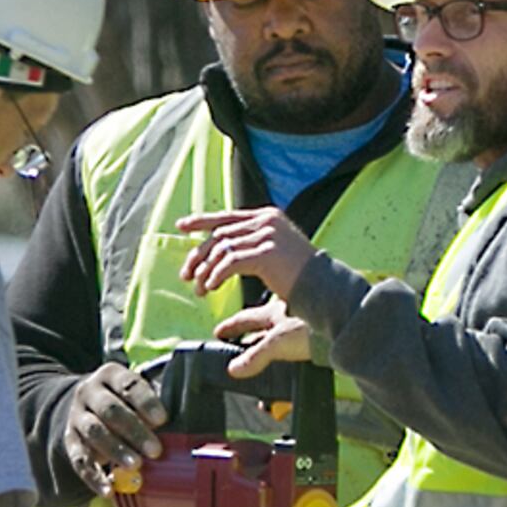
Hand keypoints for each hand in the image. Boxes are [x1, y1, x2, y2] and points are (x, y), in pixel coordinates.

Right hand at [61, 361, 165, 480]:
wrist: (85, 407)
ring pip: (94, 432)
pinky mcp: (70, 440)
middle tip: (155, 450)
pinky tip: (108, 490)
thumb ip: (154, 405)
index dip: (146, 402)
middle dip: (134, 430)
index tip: (162, 420)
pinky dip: (93, 476)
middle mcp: (89, 392)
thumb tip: (184, 426)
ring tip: (134, 466)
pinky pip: (79, 459)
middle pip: (110, 410)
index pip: (128, 385)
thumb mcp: (135, 393)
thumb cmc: (124, 401)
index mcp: (110, 375)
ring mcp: (77, 416)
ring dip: (116, 450)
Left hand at [182, 206, 315, 295]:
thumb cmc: (299, 275)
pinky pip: (230, 263)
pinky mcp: (266, 253)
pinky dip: (216, 276)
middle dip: (199, 255)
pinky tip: (212, 288)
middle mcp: (266, 221)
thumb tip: (220, 250)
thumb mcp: (275, 250)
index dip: (201, 220)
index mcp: (267, 216)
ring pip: (222, 250)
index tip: (181, 226)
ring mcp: (267, 235)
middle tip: (187, 275)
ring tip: (200, 289)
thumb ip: (252, 243)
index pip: (227, 216)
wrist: (324, 286)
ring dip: (206, 271)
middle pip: (220, 234)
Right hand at [216, 304, 314, 375]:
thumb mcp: (278, 343)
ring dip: (265, 345)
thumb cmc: (317, 327)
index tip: (219, 332)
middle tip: (233, 342)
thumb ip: (255, 358)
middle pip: (260, 326)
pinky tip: (282, 362)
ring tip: (255, 357)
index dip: (230, 327)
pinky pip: (292, 345)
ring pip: (276, 334)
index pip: (244, 318)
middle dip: (246, 335)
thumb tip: (234, 369)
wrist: (347, 327)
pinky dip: (283, 353)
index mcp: (273, 311)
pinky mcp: (315, 335)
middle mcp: (287, 315)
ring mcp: (301, 324)